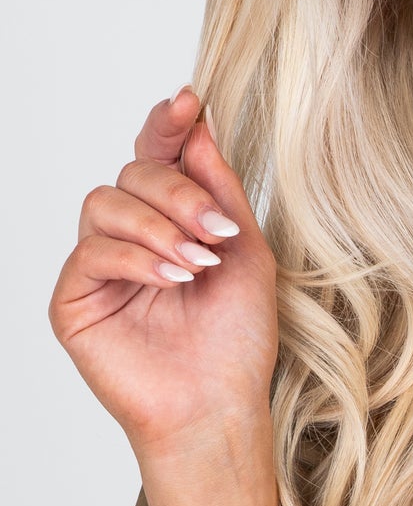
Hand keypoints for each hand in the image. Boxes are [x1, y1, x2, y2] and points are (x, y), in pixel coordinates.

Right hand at [49, 85, 279, 456]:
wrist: (220, 405)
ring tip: (198, 264)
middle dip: (179, 193)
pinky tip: (173, 278)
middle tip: (218, 230)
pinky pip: (92, 251)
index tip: (188, 100)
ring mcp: (99, 267)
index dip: (167, 125)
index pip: (158, 156)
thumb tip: (196, 127)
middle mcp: (131, 237)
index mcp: (172, 221)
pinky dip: (137, 258)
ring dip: (159, 226)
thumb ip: (219, 189)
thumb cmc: (236, 340)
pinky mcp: (75, 300)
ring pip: (106, 203)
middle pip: (134, 173)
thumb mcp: (245, 252)